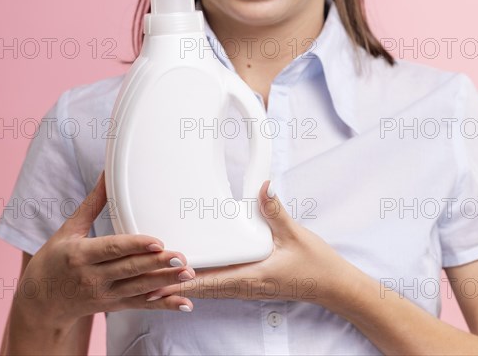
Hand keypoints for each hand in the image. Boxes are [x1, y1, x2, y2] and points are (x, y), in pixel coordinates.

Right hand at [11, 172, 195, 332]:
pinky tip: (185, 303)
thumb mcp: (69, 230)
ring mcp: (105, 295)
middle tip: (182, 257)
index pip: (112, 249)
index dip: (135, 246)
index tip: (158, 242)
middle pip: (130, 270)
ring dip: (166, 283)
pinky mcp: (114, 306)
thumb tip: (107, 173)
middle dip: (157, 265)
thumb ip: (92, 204)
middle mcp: (92, 278)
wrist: (41, 301)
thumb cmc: (55, 259)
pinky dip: (164, 305)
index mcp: (80, 255)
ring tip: (189, 274)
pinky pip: (142, 305)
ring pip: (139, 289)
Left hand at [145, 181, 352, 305]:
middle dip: (174, 286)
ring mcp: (247, 289)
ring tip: (158, 279)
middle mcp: (245, 287)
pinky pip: (219, 288)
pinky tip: (190, 276)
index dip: (182, 283)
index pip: (209, 282)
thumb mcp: (296, 235)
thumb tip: (264, 186)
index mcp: (253, 276)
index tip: (158, 281)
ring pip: (208, 290)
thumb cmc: (316, 265)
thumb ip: (276, 211)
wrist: (332, 286)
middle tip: (145, 279)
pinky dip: (200, 284)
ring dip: (184, 287)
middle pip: (201, 290)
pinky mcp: (251, 285)